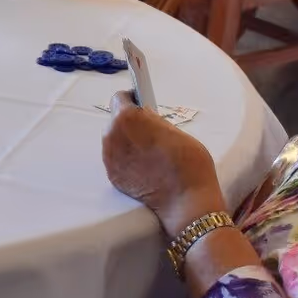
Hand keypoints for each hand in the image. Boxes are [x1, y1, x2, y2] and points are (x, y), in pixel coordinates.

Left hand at [102, 92, 225, 234]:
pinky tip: (144, 166)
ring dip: (127, 142)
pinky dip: (127, 160)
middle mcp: (112, 135)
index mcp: (128, 117)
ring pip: (115, 141)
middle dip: (130, 123)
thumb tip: (144, 116)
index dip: (131, 100)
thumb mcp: (174, 129)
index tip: (139, 104)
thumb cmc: (188, 161)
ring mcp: (109, 157)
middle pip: (116, 121)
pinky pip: (116, 160)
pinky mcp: (111, 174)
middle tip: (149, 132)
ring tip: (149, 151)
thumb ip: (153, 120)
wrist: (185, 199)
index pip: (120, 98)